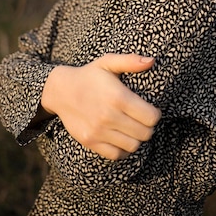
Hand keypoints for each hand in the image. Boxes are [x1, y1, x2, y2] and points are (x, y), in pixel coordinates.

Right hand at [41, 53, 161, 159]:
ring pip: (133, 146)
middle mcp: (109, 116)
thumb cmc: (89, 75)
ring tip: (132, 128)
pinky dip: (123, 149)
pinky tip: (121, 137)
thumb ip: (130, 61)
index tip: (150, 110)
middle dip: (148, 127)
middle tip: (142, 120)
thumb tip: (151, 61)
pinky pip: (116, 155)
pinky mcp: (90, 141)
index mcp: (118, 97)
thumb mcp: (108, 62)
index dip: (155, 114)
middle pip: (145, 133)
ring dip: (136, 138)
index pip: (151, 117)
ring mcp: (99, 131)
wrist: (60, 91)